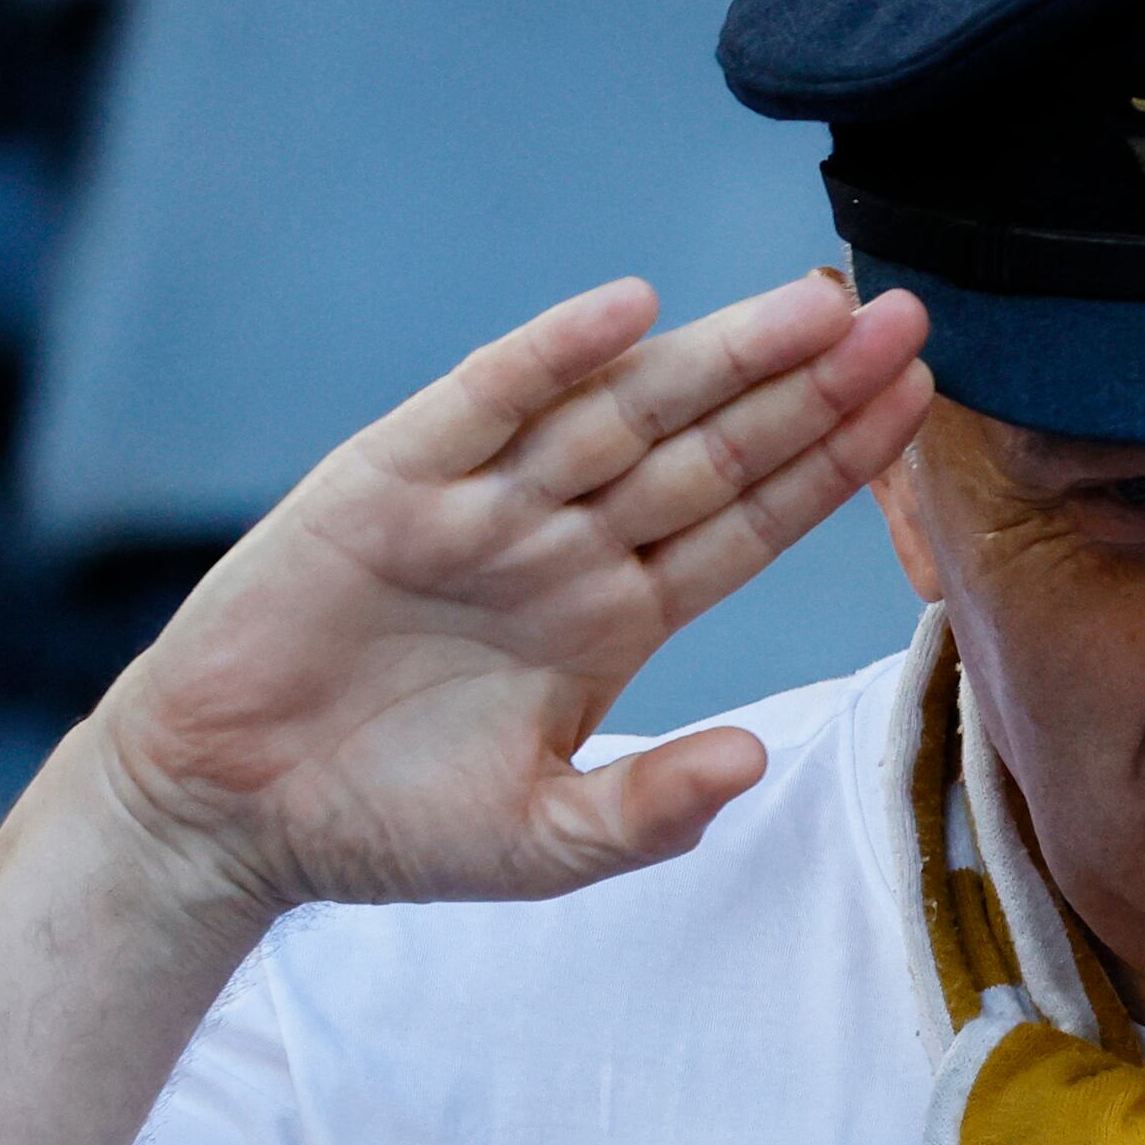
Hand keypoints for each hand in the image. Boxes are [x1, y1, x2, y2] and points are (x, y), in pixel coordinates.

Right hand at [83, 271, 933, 926]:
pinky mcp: (389, 481)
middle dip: (809, 387)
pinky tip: (630, 308)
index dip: (835, 465)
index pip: (750, 522)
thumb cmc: (388, 827)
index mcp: (617, 617)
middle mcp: (565, 544)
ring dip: (717, 355)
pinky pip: (486, 402)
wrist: (229, 809)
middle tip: (907, 317)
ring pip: (623, 411)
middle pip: (711, 447)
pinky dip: (552, 354)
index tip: (915, 405)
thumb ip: (650, 810)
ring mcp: (482, 504)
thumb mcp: (542, 843)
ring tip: (816, 301)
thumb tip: (752, 765)